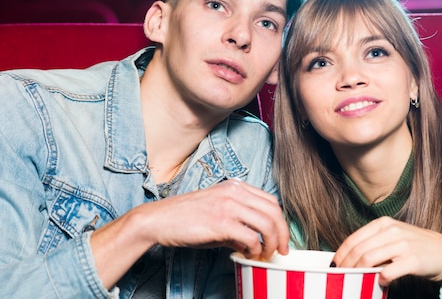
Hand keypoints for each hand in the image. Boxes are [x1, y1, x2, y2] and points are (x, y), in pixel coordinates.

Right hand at [91, 179, 288, 288]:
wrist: (158, 220)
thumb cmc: (185, 219)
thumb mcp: (216, 213)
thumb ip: (238, 224)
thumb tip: (254, 242)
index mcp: (235, 187)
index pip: (271, 201)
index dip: (281, 222)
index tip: (281, 239)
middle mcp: (234, 192)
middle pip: (274, 211)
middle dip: (283, 234)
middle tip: (281, 251)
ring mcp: (228, 205)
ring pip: (267, 223)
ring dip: (272, 243)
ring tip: (266, 255)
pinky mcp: (220, 222)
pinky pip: (250, 237)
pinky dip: (255, 249)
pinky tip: (248, 255)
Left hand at [332, 217, 441, 295]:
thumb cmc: (415, 246)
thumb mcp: (393, 237)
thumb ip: (374, 242)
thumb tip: (349, 256)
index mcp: (383, 223)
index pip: (354, 239)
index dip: (341, 254)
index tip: (334, 265)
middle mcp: (392, 231)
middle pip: (359, 250)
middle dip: (346, 265)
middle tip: (341, 276)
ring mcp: (403, 245)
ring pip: (369, 259)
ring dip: (358, 272)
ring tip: (354, 280)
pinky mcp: (413, 260)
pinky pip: (389, 271)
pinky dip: (380, 278)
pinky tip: (380, 282)